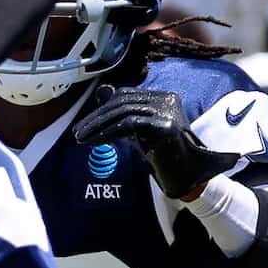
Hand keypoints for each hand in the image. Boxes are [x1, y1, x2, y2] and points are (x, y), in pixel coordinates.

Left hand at [69, 85, 243, 201]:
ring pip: (123, 112)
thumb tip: (102, 91)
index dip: (102, 109)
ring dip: (98, 126)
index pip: (125, 96)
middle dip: (96, 118)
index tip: (85, 125)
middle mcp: (166, 100)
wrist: (188, 175)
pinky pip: (129, 125)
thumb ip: (123, 112)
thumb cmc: (164, 154)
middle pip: (122, 103)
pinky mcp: (164, 126)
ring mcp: (167, 112)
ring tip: (81, 139)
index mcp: (163, 97)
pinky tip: (95, 142)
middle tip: (79, 133)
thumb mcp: (140, 129)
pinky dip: (108, 133)